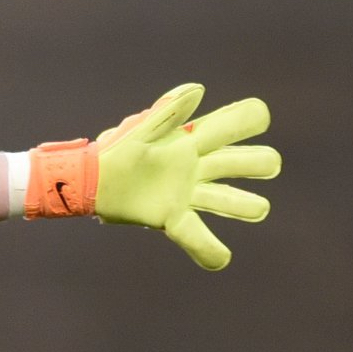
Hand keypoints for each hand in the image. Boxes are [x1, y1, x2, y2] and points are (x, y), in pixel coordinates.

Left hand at [27, 84, 280, 269]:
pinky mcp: (173, 217)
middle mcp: (200, 166)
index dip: (252, 119)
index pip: (237, 123)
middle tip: (263, 166)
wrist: (89, 179)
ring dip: (248, 206)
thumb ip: (168, 111)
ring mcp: (190, 193)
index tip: (255, 120)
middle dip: (260, 162)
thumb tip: (198, 91)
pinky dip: (210, 251)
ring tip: (257, 208)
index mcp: (195, 139)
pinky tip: (221, 260)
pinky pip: (197, 236)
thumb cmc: (116, 149)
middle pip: (249, 162)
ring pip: (232, 201)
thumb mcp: (141, 128)